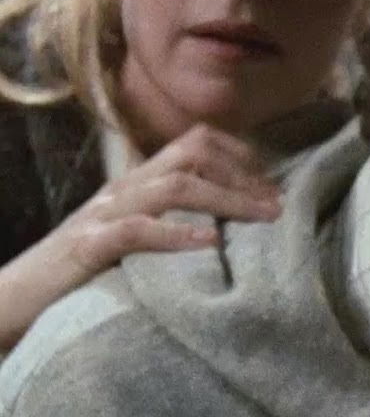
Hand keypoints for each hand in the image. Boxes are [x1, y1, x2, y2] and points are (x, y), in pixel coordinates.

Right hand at [0, 124, 280, 348]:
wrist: (17, 297)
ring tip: (259, 217)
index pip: (194, 143)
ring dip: (225, 199)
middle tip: (274, 204)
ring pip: (174, 186)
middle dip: (241, 175)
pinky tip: (209, 242)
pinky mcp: (87, 247)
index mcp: (136, 181)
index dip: (239, 156)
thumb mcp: (133, 232)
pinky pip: (135, 231)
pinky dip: (175, 234)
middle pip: (192, 155)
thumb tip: (230, 219)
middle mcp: (123, 189)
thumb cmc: (83, 268)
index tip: (271, 184)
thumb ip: (170, 217)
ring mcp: (104, 214)